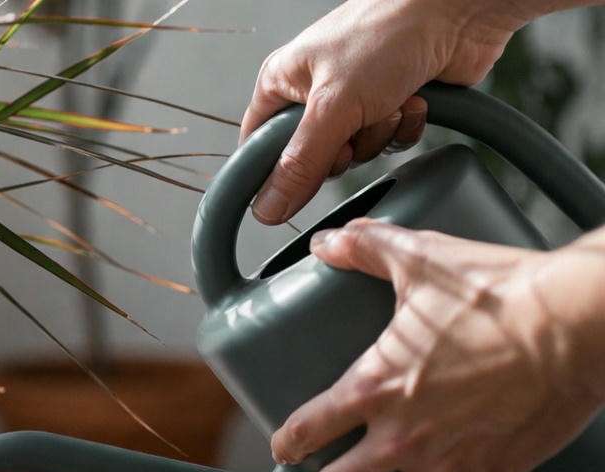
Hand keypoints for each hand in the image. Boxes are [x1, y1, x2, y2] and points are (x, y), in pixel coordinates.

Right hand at [241, 0, 535, 224]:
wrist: (457, 10)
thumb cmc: (388, 30)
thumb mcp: (333, 106)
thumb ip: (300, 164)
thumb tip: (267, 208)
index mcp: (283, 82)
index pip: (258, 146)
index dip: (272, 174)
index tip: (290, 192)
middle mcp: (315, 91)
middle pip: (312, 159)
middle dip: (342, 150)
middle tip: (352, 125)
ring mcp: (356, 98)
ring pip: (355, 152)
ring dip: (379, 134)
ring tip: (390, 99)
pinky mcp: (392, 103)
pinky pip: (389, 143)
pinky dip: (404, 127)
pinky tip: (412, 99)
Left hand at [269, 220, 604, 471]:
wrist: (573, 323)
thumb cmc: (496, 290)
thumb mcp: (421, 259)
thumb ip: (368, 248)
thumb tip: (326, 239)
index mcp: (375, 386)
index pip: (309, 427)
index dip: (289, 444)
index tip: (284, 451)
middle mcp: (403, 434)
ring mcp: (449, 462)